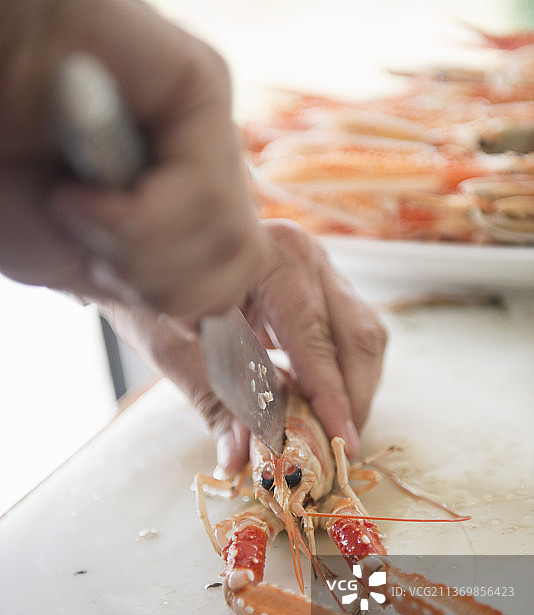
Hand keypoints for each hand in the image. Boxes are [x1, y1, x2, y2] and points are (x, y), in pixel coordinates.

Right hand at [0, 0, 264, 316]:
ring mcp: (208, 130)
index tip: (102, 267)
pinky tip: (83, 189)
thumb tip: (205, 316)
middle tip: (91, 238)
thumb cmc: (3, 168)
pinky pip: (206, 192)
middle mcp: (206, 168)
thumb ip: (149, 289)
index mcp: (186, 207)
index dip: (171, 300)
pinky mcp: (200, 87)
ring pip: (231, 239)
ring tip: (78, 206)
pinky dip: (135, 215)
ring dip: (138, 248)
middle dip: (155, 283)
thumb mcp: (72, 263)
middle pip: (239, 266)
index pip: (229, 284)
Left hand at [100, 220, 386, 473]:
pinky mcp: (322, 285)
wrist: (148, 252)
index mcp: (271, 261)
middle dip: (354, 400)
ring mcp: (320, 267)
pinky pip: (352, 334)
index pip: (316, 340)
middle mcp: (308, 257)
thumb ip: (215, 403)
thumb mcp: (176, 350)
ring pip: (365, 335)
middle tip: (341, 450)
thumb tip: (238, 460)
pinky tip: (324, 405)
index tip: (342, 444)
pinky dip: (345, 374)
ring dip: (356, 389)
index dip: (332, 398)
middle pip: (359, 336)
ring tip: (333, 432)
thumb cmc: (154, 295)